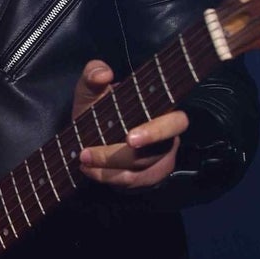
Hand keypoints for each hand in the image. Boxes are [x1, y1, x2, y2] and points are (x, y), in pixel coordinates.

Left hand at [72, 59, 185, 188]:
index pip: (176, 123)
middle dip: (117, 157)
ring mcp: (159, 162)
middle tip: (87, 154)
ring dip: (108, 170)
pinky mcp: (148, 179)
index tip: (129, 138)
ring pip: (140, 173)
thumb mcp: (91, 91)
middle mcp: (167, 140)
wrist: (92, 137)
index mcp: (162, 113)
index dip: (157, 132)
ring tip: (83, 161)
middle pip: (152, 154)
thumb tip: (102, 74)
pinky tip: (89, 171)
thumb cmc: (99, 110)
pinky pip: (133, 184)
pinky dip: (108, 179)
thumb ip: (93, 76)